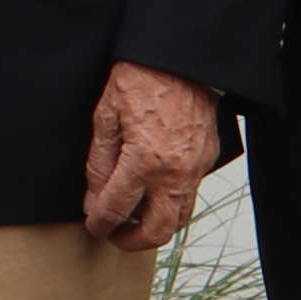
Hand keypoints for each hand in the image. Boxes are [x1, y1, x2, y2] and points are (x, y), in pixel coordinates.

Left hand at [84, 60, 220, 251]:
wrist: (181, 57)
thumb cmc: (142, 78)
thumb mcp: (106, 116)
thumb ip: (99, 163)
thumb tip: (94, 197)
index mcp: (144, 161)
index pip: (116, 210)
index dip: (100, 224)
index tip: (93, 225)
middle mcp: (174, 173)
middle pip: (156, 231)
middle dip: (132, 242)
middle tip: (115, 234)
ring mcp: (195, 168)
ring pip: (179, 219)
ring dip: (155, 227)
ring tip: (135, 219)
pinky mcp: (207, 159)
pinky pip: (190, 195)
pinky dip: (171, 204)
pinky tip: (155, 193)